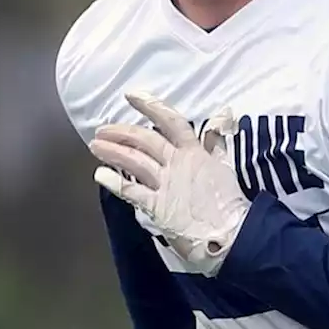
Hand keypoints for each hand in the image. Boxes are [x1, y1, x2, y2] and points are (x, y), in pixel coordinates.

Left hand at [89, 91, 249, 276]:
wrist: (232, 232)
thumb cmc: (230, 202)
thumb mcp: (225, 165)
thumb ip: (218, 141)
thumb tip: (224, 112)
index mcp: (195, 151)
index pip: (171, 121)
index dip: (151, 106)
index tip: (132, 96)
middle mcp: (177, 163)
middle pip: (145, 140)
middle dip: (122, 132)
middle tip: (102, 129)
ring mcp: (165, 184)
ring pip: (134, 161)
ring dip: (113, 152)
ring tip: (96, 145)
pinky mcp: (157, 206)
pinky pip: (131, 191)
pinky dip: (114, 182)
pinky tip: (100, 174)